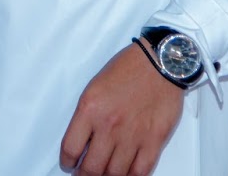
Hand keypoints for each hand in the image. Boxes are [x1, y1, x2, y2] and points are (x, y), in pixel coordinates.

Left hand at [59, 43, 182, 175]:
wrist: (160, 62)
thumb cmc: (128, 69)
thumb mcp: (94, 88)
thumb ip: (86, 116)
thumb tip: (82, 142)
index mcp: (90, 109)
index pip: (70, 149)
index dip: (67, 162)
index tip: (70, 164)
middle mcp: (109, 125)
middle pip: (91, 168)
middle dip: (85, 175)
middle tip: (84, 173)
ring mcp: (132, 135)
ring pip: (115, 174)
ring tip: (104, 174)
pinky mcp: (154, 140)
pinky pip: (140, 171)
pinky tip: (125, 174)